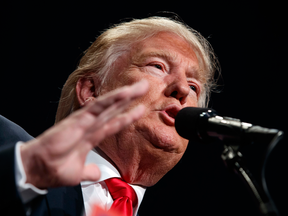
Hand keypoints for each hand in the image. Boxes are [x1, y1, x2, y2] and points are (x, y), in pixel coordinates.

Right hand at [20, 80, 148, 188]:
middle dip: (131, 99)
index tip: (141, 109)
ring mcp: (85, 121)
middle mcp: (90, 126)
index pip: (114, 123)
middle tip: (144, 87)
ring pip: (109, 104)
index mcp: (92, 136)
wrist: (38, 170)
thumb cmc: (54, 169)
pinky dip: (111, 99)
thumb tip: (97, 173)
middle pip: (114, 109)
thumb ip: (90, 171)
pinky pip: (97, 107)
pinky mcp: (78, 120)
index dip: (128, 116)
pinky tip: (124, 93)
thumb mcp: (78, 173)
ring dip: (125, 95)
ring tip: (140, 86)